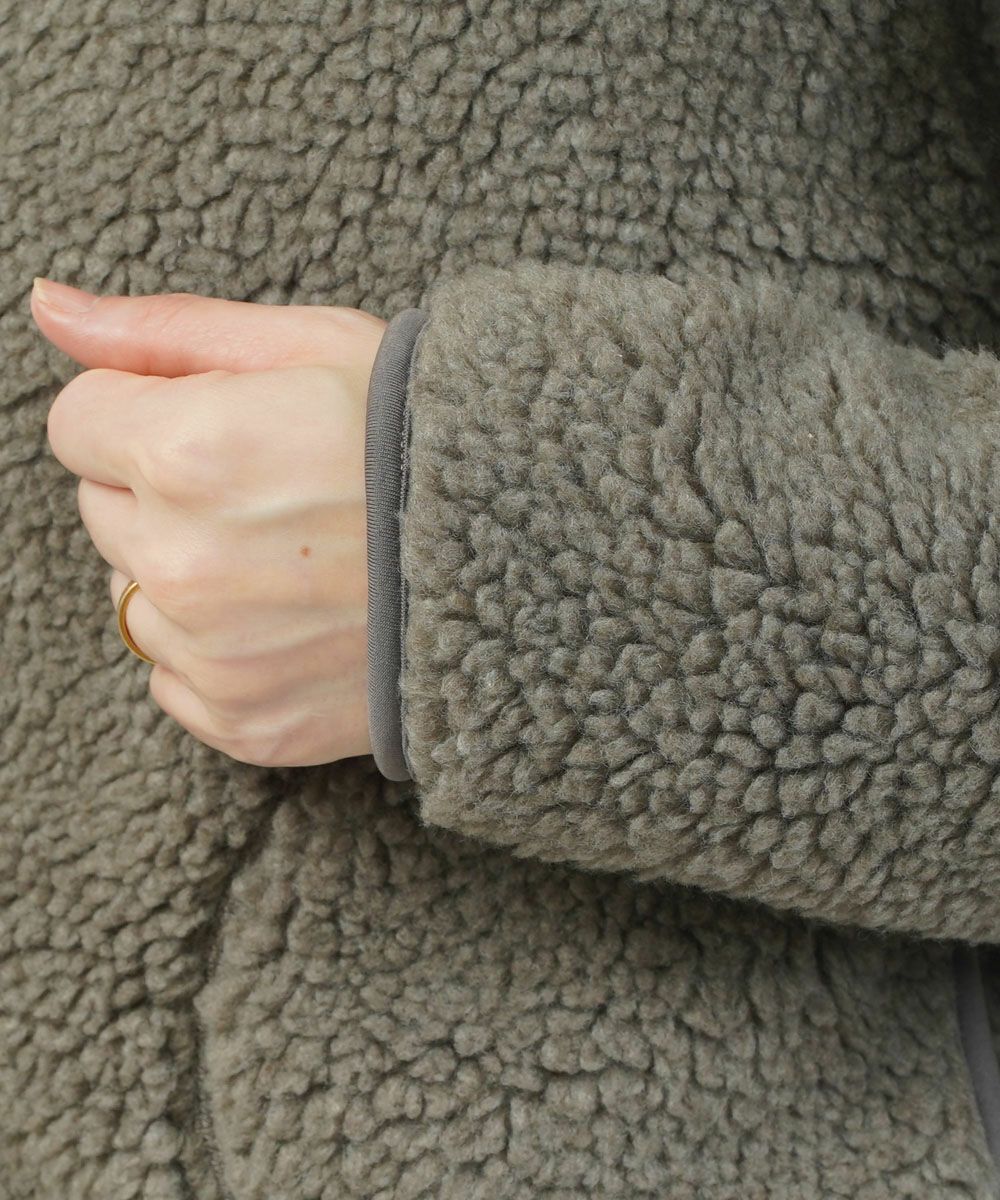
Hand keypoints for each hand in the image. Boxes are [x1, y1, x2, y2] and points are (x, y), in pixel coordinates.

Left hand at [32, 278, 387, 768]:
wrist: (539, 563)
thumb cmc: (434, 442)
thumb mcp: (314, 347)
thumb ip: (167, 331)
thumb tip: (51, 307)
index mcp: (190, 452)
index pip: (79, 423)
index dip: (150, 412)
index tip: (225, 422)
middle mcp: (184, 564)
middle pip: (104, 510)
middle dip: (165, 490)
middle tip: (276, 489)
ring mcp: (214, 657)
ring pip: (135, 599)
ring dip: (188, 574)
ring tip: (294, 558)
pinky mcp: (245, 723)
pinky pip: (175, 681)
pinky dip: (218, 652)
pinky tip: (295, 619)